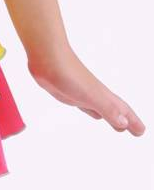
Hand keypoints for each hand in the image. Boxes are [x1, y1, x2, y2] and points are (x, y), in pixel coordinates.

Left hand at [28, 48, 145, 135]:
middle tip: (136, 131)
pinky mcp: (69, 93)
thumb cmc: (69, 74)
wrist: (47, 57)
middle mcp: (96, 95)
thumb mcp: (91, 95)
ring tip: (118, 126)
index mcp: (103, 96)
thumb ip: (107, 109)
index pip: (123, 112)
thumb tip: (124, 124)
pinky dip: (92, 111)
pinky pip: (86, 106)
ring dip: (111, 117)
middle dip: (126, 121)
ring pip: (102, 109)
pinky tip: (92, 112)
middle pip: (116, 111)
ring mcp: (83, 94)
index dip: (133, 122)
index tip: (141, 132)